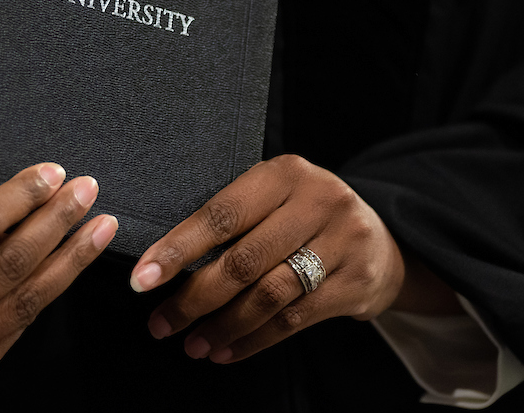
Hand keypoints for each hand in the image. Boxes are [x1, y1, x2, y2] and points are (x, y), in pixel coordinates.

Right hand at [0, 164, 118, 412]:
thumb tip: (19, 206)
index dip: (19, 196)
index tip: (51, 172)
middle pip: (11, 264)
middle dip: (57, 222)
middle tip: (86, 189)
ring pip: (28, 301)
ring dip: (71, 260)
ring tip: (100, 227)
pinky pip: (19, 328)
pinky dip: (47, 293)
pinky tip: (69, 266)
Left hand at [128, 154, 404, 363]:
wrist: (380, 236)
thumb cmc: (302, 215)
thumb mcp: (273, 196)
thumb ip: (232, 217)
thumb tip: (164, 260)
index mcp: (284, 173)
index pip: (221, 214)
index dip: (178, 248)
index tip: (143, 278)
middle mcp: (317, 202)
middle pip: (244, 260)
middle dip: (193, 297)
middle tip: (160, 324)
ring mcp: (343, 243)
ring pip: (269, 295)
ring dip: (223, 326)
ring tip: (192, 344)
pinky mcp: (357, 282)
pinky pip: (294, 319)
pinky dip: (253, 340)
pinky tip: (225, 349)